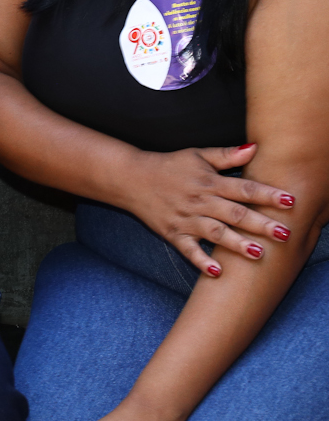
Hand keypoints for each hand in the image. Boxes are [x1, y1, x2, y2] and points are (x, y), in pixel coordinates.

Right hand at [120, 144, 294, 274]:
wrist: (130, 178)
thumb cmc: (169, 166)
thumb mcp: (197, 155)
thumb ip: (227, 155)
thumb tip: (255, 147)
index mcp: (209, 182)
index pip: (244, 188)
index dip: (267, 194)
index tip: (290, 201)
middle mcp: (200, 201)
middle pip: (234, 213)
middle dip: (260, 224)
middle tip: (285, 233)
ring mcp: (186, 219)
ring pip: (215, 233)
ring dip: (236, 243)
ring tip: (258, 253)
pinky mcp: (173, 233)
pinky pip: (189, 250)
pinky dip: (202, 261)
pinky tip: (217, 272)